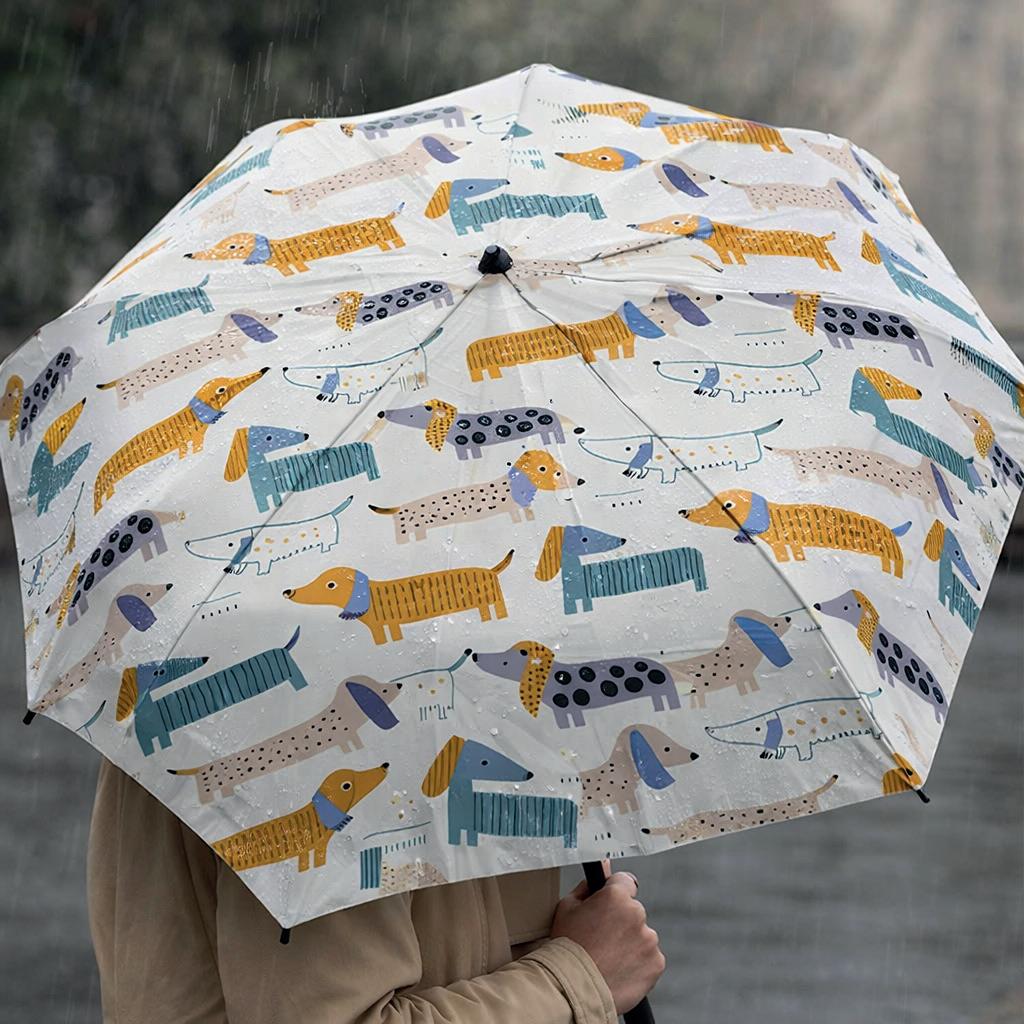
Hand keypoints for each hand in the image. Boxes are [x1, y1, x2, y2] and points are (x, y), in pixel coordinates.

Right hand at [549, 863, 664, 1013]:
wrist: (574, 990)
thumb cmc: (567, 949)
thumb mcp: (567, 908)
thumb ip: (588, 886)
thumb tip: (603, 866)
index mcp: (616, 896)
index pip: (625, 882)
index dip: (615, 893)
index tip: (609, 905)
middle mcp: (637, 914)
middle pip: (633, 911)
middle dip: (621, 921)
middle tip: (602, 938)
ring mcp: (649, 940)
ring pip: (642, 935)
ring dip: (630, 943)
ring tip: (608, 958)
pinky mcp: (656, 963)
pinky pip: (649, 958)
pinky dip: (638, 963)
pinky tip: (619, 969)